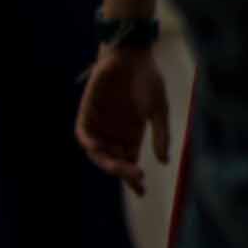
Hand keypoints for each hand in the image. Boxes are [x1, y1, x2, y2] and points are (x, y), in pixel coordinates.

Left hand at [73, 41, 166, 185]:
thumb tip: (164, 162)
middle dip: (123, 171)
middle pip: (114, 160)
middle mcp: (115, 133)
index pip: (130, 162)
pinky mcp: (87, 112)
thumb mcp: (158, 111)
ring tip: (120, 167)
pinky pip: (83, 134)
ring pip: (99, 152)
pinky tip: (98, 148)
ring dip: (107, 162)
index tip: (141, 192)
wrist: (132, 55)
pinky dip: (89, 143)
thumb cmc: (148, 80)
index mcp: (133, 135)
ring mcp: (101, 123)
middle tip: (136, 176)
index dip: (133, 179)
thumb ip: (160, 135)